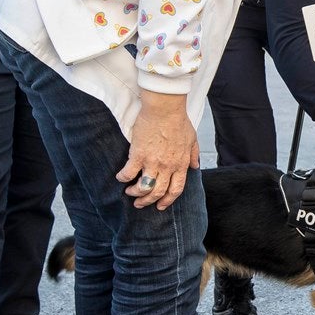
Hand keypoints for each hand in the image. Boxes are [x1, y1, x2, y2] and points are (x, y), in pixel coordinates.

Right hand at [117, 92, 198, 209]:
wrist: (165, 108)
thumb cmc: (178, 120)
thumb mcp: (192, 139)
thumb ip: (193, 154)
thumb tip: (194, 166)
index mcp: (181, 164)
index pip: (175, 189)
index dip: (167, 200)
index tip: (160, 206)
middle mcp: (168, 166)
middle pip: (158, 192)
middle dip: (148, 201)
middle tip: (140, 204)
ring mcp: (153, 162)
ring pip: (144, 187)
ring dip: (135, 193)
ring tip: (129, 192)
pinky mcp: (138, 154)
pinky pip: (129, 172)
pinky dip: (123, 178)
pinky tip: (120, 178)